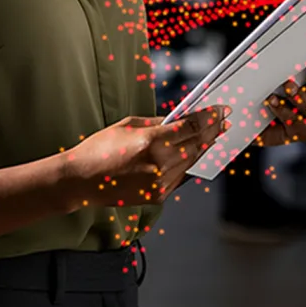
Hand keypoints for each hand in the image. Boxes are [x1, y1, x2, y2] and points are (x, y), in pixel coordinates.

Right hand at [65, 106, 231, 207]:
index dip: (210, 117)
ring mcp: (160, 183)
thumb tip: (182, 118)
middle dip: (213, 130)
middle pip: (197, 144)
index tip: (221, 110)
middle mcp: (159, 164)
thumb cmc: (100, 149)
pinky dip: (191, 163)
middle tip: (224, 120)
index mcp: (151, 142)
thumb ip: (159, 122)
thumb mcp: (129, 125)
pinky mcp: (158, 196)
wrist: (81, 181)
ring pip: (193, 161)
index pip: (191, 127)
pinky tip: (197, 153)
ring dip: (206, 147)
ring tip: (215, 134)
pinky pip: (182, 176)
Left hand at [255, 42, 305, 146]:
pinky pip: (296, 123)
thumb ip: (285, 64)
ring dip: (302, 97)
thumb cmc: (266, 96)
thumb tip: (287, 42)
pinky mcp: (300, 133)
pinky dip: (284, 111)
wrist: (250, 124)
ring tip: (289, 86)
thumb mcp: (275, 76)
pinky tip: (273, 102)